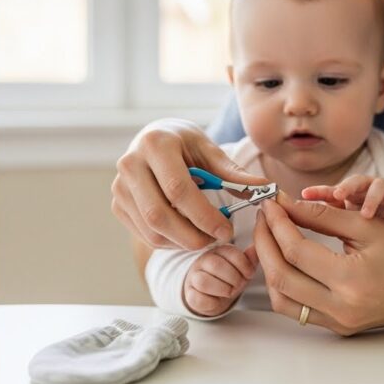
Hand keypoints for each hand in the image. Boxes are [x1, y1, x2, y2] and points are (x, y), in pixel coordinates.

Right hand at [111, 119, 267, 249]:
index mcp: (155, 144)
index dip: (204, 216)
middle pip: (159, 215)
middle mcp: (130, 164)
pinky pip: (145, 234)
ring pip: (151, 230)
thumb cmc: (185, 145)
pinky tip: (187, 234)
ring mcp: (119, 186)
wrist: (152, 141)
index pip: (177, 189)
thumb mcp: (209, 150)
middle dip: (192, 236)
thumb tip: (265, 189)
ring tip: (205, 236)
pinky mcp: (117, 204)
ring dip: (182, 242)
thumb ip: (232, 173)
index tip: (226, 230)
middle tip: (217, 240)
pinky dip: (170, 242)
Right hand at [183, 245, 257, 316]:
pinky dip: (211, 302)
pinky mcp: (190, 294)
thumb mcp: (241, 267)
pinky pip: (197, 298)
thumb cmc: (228, 278)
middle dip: (233, 278)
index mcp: (218, 251)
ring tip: (229, 292)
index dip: (244, 265)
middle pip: (215, 265)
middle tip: (239, 285)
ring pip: (203, 281)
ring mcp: (194, 277)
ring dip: (222, 289)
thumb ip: (249, 259)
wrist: (210, 294)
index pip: (230, 252)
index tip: (249, 274)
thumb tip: (255, 248)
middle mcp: (203, 261)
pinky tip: (217, 300)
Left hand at [252, 193, 383, 334]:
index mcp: (352, 281)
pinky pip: (293, 308)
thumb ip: (322, 215)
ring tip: (269, 236)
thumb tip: (285, 203)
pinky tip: (281, 259)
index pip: (295, 251)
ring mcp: (337, 323)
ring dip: (267, 265)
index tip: (271, 204)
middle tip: (264, 217)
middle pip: (279, 276)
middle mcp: (341, 308)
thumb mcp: (367, 226)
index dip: (277, 224)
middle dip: (264, 242)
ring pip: (280, 298)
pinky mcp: (335, 327)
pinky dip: (281, 282)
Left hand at [302, 175, 383, 226]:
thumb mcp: (345, 217)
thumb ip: (323, 216)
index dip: (318, 191)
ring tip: (365, 214)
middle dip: (345, 187)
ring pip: (378, 188)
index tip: (303, 194)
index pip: (331, 190)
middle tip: (337, 196)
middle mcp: (365, 189)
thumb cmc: (365, 217)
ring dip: (371, 199)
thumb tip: (290, 216)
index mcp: (348, 193)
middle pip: (354, 182)